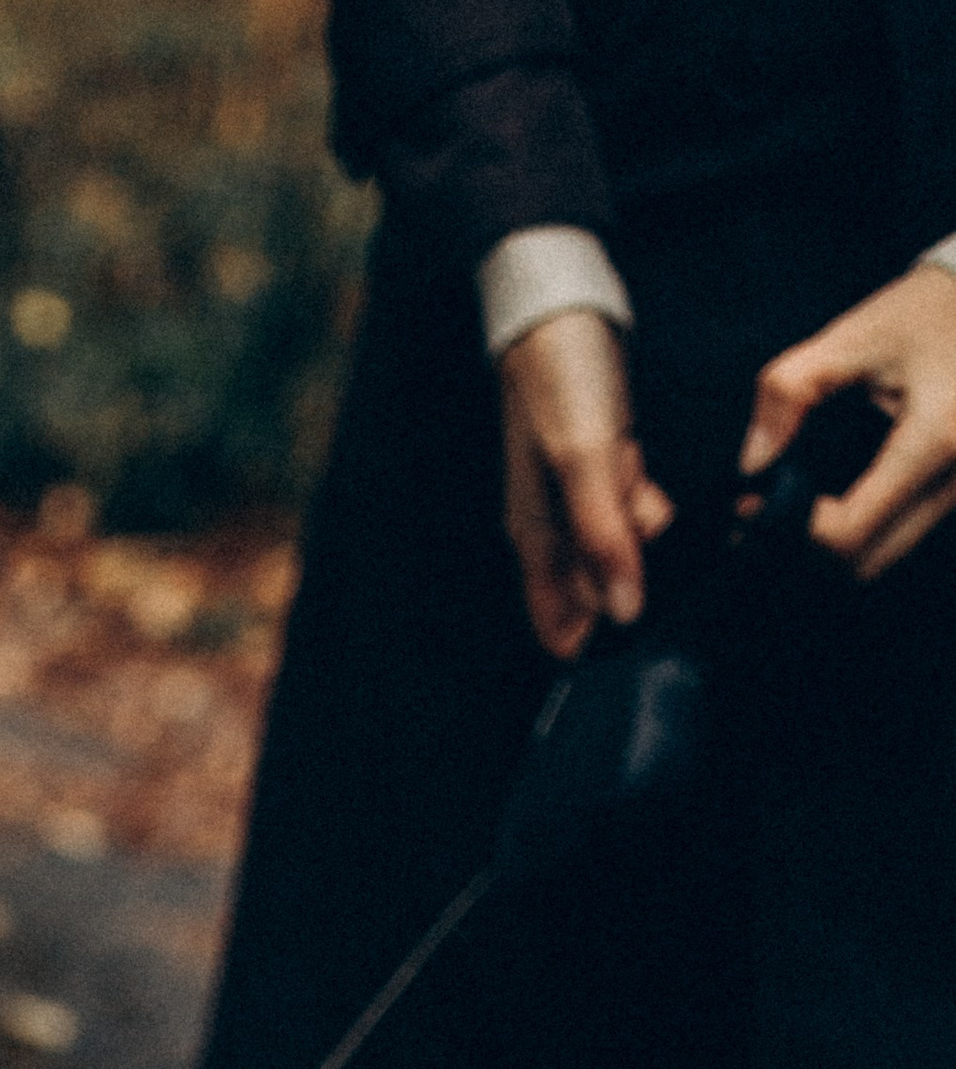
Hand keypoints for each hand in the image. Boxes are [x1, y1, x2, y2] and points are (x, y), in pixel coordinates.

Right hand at [500, 307, 674, 657]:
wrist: (559, 299)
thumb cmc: (560, 380)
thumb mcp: (585, 461)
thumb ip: (604, 538)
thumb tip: (624, 616)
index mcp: (534, 538)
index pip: (557, 627)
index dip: (595, 643)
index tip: (643, 635)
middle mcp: (550, 528)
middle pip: (595, 590)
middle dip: (633, 579)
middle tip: (660, 542)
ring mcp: (575, 497)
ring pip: (620, 547)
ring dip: (647, 535)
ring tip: (659, 494)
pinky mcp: (599, 466)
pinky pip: (631, 506)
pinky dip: (649, 502)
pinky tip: (657, 478)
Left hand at [742, 263, 955, 578]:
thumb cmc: (924, 311)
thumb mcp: (852, 335)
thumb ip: (789, 390)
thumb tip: (751, 464)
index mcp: (936, 439)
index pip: (851, 532)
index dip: (793, 530)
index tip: (756, 504)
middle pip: (867, 563)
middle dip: (808, 549)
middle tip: (767, 512)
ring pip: (885, 557)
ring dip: (834, 545)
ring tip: (794, 504)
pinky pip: (902, 537)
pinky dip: (861, 532)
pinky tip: (830, 501)